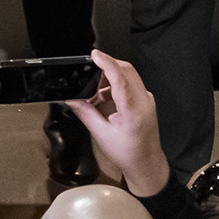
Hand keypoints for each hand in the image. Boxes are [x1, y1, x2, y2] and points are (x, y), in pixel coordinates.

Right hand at [62, 50, 166, 196]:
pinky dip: (116, 84)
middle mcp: (144, 101)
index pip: (121, 79)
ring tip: (96, 95)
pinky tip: (105, 98)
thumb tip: (72, 98)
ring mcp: (147, 99)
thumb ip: (85, 113)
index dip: (107, 63)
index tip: (95, 55)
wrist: (146, 164)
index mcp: (134, 111)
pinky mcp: (145, 99)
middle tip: (89, 73)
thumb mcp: (102, 135)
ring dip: (110, 77)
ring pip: (129, 74)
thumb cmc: (129, 154)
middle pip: (126, 70)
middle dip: (106, 67)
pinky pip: (131, 82)